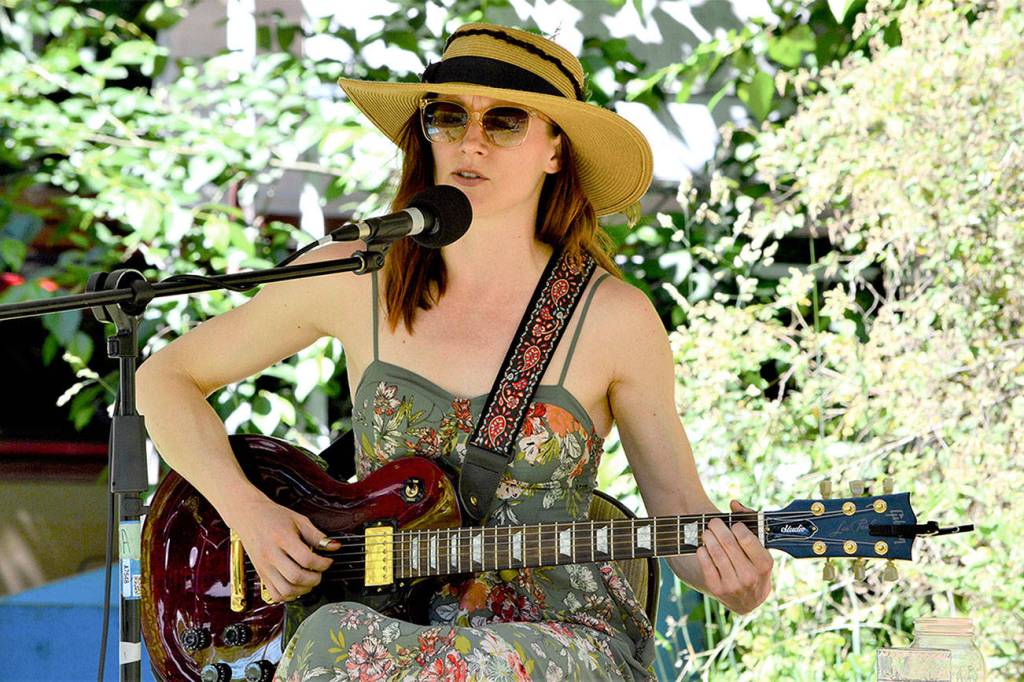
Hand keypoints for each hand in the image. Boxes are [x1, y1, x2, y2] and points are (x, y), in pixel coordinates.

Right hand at [224, 496, 339, 602]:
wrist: (248, 516)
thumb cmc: (274, 516)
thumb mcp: (299, 520)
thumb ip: (317, 535)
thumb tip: (334, 547)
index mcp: (282, 538)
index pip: (306, 559)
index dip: (322, 563)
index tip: (328, 561)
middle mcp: (271, 555)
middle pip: (296, 577)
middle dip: (315, 578)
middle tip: (320, 572)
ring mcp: (264, 567)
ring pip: (286, 590)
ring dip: (303, 589)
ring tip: (310, 579)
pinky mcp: (260, 575)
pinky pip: (275, 595)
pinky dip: (289, 595)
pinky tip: (296, 585)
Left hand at [695, 500, 773, 614]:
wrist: (749, 600)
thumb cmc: (755, 566)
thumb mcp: (760, 548)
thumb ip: (750, 522)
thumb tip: (733, 503)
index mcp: (764, 564)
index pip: (746, 539)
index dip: (737, 527)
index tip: (733, 525)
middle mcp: (750, 576)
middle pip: (728, 543)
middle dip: (717, 527)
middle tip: (713, 522)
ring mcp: (733, 584)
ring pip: (716, 552)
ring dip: (708, 537)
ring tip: (707, 531)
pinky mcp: (717, 589)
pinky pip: (706, 565)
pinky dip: (702, 552)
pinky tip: (703, 546)